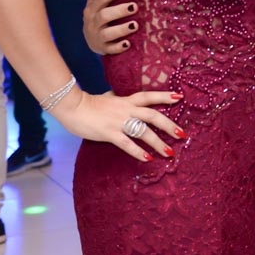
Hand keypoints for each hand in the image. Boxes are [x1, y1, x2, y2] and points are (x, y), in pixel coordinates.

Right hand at [55, 88, 186, 161]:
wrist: (72, 106)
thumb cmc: (87, 103)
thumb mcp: (106, 98)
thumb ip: (115, 99)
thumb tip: (116, 95)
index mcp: (126, 101)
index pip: (149, 96)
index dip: (164, 96)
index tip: (179, 97)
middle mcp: (126, 109)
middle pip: (153, 115)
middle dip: (169, 125)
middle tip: (182, 134)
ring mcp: (119, 121)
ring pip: (144, 131)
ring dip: (158, 142)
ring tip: (170, 152)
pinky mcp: (109, 133)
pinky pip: (127, 143)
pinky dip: (138, 151)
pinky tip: (147, 159)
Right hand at [83, 0, 136, 53]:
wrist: (91, 40)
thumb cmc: (96, 16)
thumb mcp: (94, 3)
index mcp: (91, 9)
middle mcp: (93, 23)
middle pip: (103, 16)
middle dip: (119, 11)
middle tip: (135, 6)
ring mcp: (97, 37)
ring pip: (107, 34)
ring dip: (121, 29)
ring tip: (135, 25)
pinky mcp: (104, 49)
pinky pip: (110, 49)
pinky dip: (118, 47)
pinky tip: (128, 43)